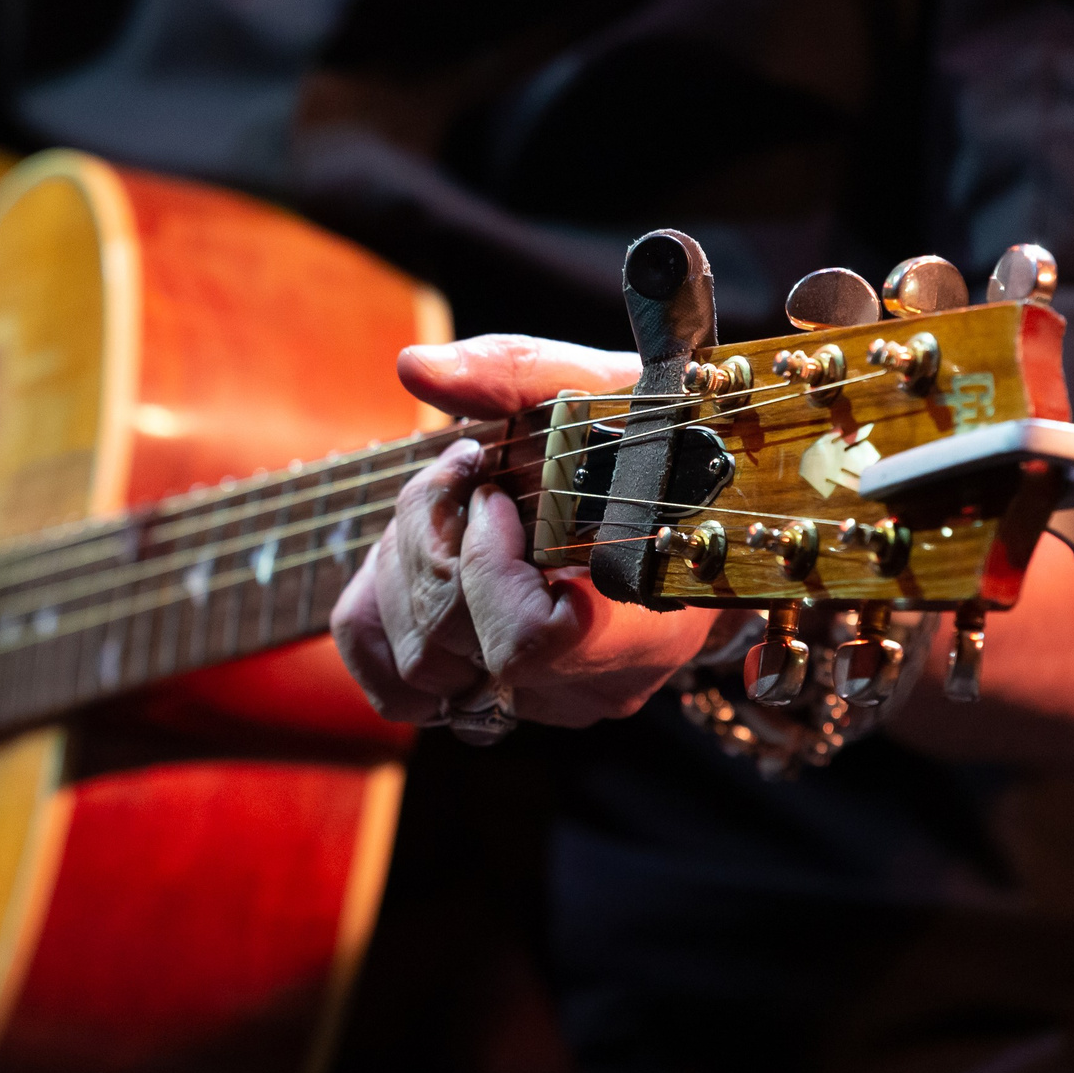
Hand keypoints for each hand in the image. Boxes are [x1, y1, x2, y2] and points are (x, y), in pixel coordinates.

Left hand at [329, 336, 711, 730]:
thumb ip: (519, 375)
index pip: (528, 640)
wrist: (693, 510)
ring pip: (415, 670)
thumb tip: (417, 369)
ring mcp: (544, 703)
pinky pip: (394, 689)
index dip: (486, 565)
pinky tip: (410, 559)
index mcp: (646, 622)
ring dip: (399, 573)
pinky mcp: (498, 702)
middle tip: (459, 475)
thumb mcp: (611, 391)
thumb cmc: (660, 449)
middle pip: (451, 648)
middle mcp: (593, 683)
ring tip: (442, 509)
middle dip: (427, 542)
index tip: (494, 496)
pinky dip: (380, 616)